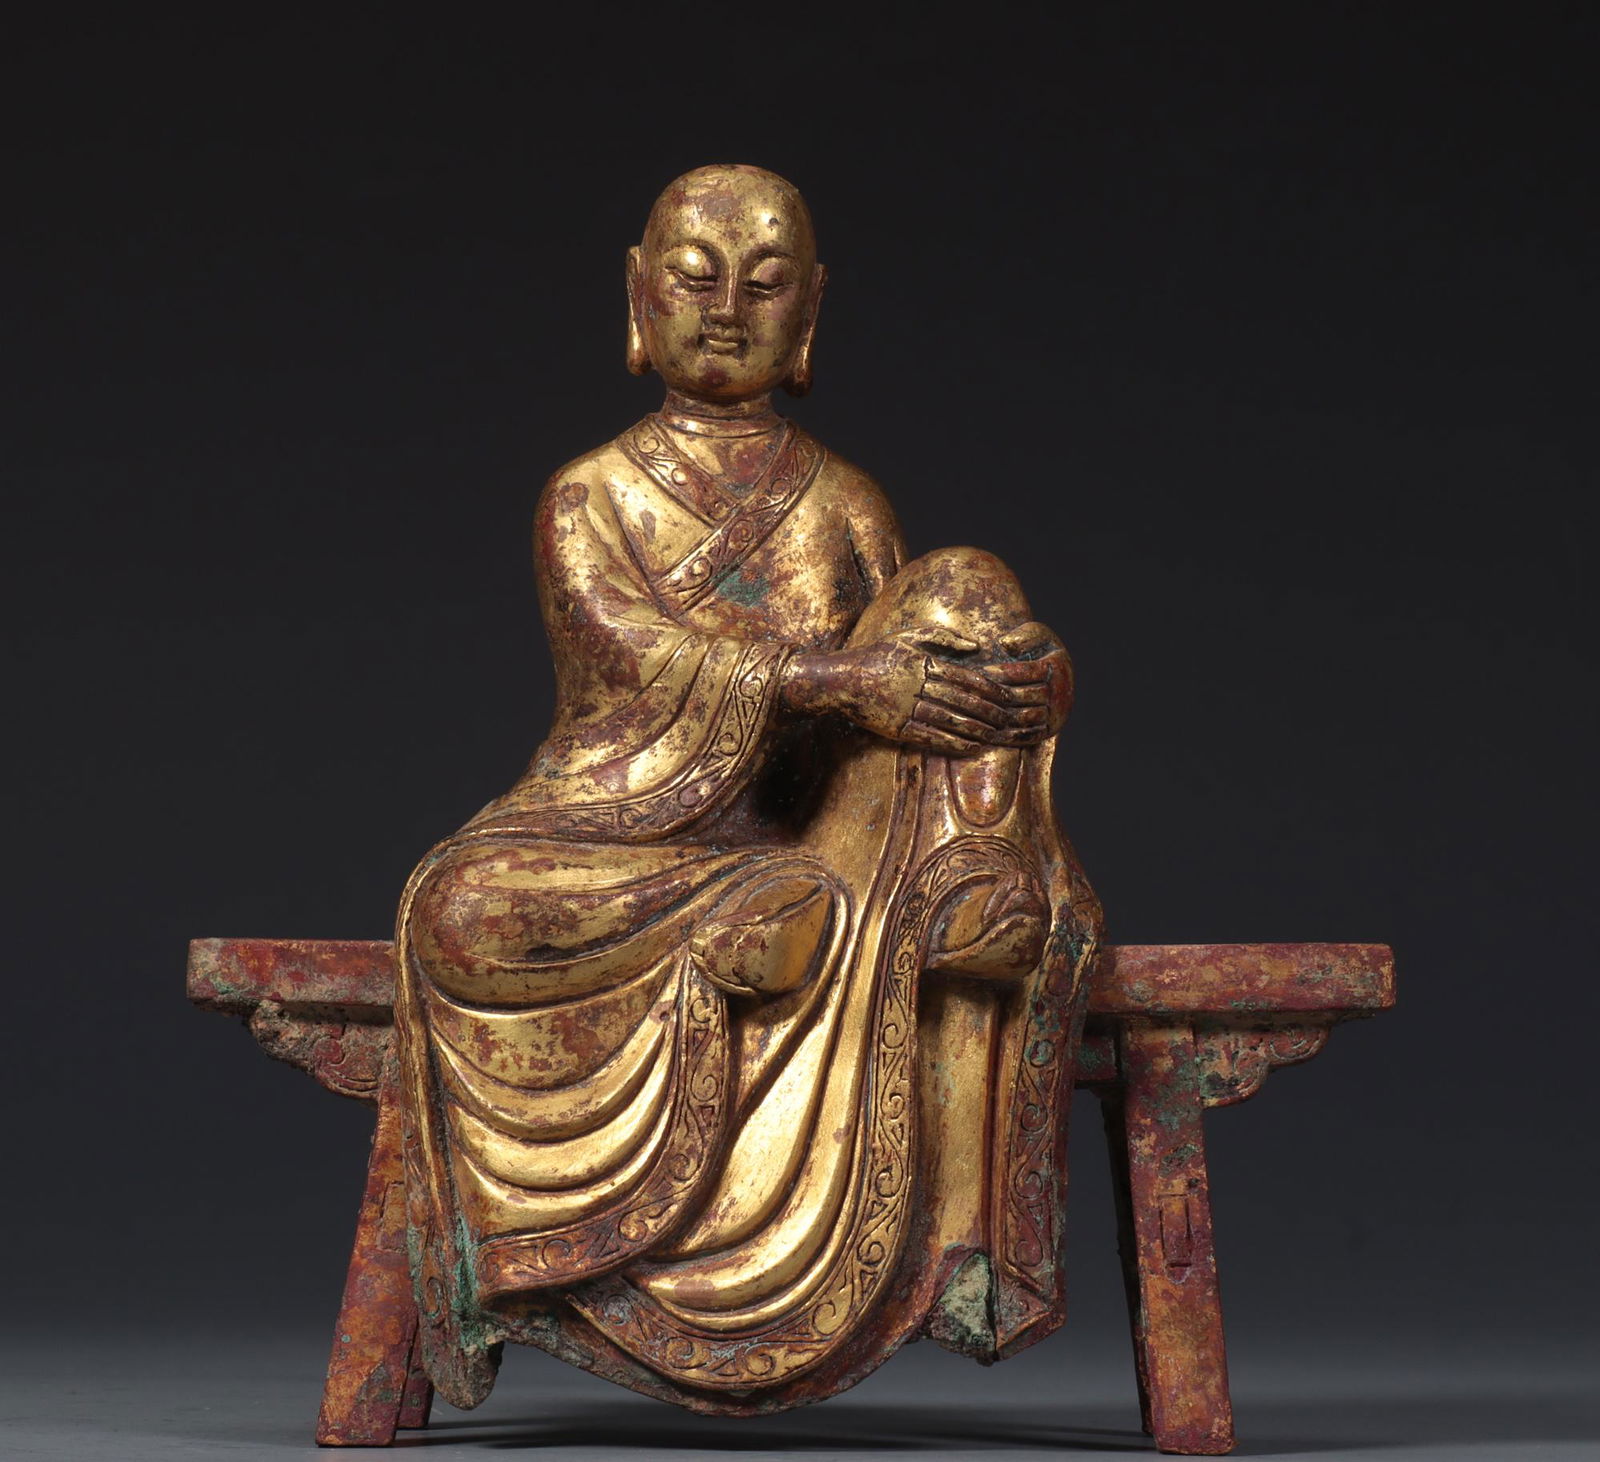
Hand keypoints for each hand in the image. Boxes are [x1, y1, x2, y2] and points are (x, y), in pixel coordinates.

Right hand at [783, 628, 1051, 756]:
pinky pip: (929, 737)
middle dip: (987, 710)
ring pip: (947, 720)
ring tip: (994, 736)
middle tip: (1008, 718)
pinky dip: (952, 743)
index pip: (963, 676)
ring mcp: (905, 708)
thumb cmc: (875, 655)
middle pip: (959, 700)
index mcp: (921, 662)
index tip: (1005, 694)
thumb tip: (976, 646)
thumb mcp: (907, 636)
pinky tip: (969, 747)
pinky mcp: (896, 728)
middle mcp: (915, 686)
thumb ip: (943, 637)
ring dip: (974, 729)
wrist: (838, 680)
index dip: (987, 687)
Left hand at [987, 621, 1074, 734]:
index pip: (1029, 671)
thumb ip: (1024, 635)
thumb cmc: (1037, 649)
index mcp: (1059, 666)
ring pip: (1025, 717)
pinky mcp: (1048, 730)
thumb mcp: (1036, 633)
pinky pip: (1027, 736)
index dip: (1005, 671)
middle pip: (1026, 695)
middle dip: (998, 693)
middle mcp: (1062, 691)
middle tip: (975, 692)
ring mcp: (1056, 713)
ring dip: (1000, 715)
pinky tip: (987, 730)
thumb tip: (1007, 645)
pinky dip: (1007, 736)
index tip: (984, 671)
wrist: (1051, 675)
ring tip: (978, 710)